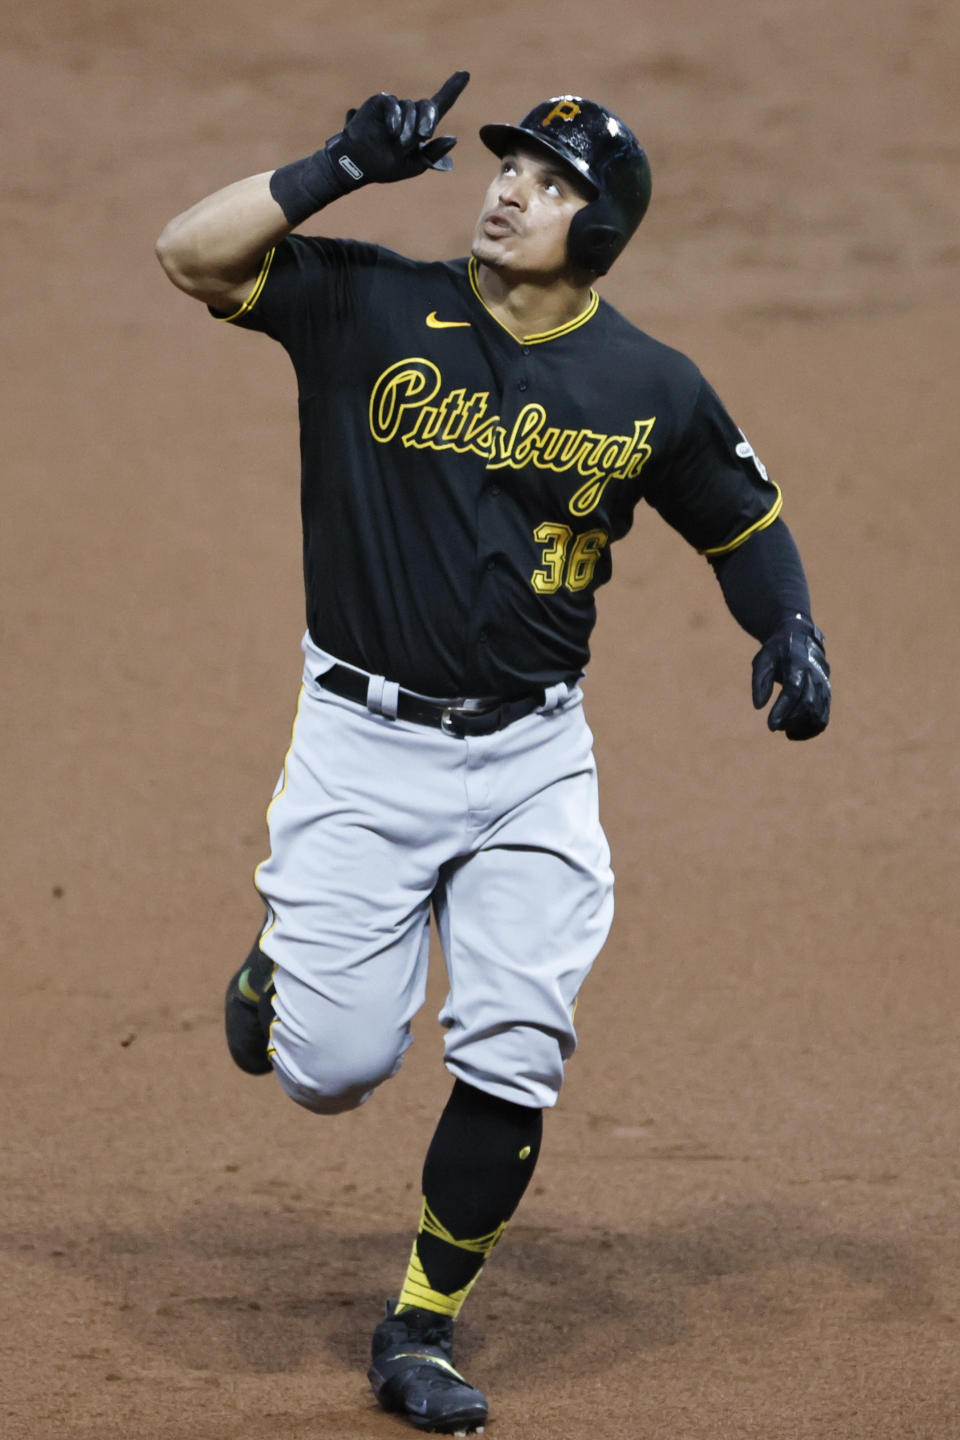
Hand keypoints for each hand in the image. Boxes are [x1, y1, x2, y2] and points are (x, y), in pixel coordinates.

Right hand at [325, 71, 469, 186]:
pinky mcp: (381, 101)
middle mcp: (410, 111)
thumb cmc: (387, 165)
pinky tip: (392, 133)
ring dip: (407, 129)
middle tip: (423, 136)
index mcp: (421, 125)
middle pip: (428, 106)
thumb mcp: (415, 164)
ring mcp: (396, 105)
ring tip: (398, 143)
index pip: (441, 104)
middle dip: (428, 121)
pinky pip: (393, 104)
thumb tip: (454, 138)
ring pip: (410, 108)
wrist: (360, 164)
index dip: (453, 88)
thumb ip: (434, 153)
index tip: (466, 74)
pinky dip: (395, 119)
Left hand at [752, 616, 830, 739]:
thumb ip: (759, 681)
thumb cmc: (777, 651)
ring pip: (817, 714)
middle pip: (807, 704)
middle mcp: (815, 676)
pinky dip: (810, 730)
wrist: (801, 639)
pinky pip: (823, 719)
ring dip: (799, 727)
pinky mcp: (826, 696)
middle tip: (774, 726)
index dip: (782, 710)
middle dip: (790, 720)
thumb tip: (758, 706)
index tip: (771, 726)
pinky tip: (794, 732)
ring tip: (783, 727)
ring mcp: (824, 687)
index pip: (793, 691)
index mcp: (798, 665)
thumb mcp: (762, 660)